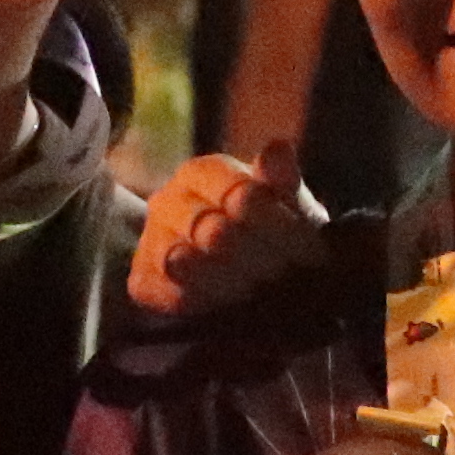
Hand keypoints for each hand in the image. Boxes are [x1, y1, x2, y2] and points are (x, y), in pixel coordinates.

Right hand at [130, 144, 319, 316]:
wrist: (236, 269)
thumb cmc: (269, 230)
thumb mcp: (287, 204)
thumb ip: (284, 179)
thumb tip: (278, 148)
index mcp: (201, 171)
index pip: (244, 197)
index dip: (285, 230)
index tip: (312, 255)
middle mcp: (168, 200)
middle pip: (218, 233)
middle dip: (263, 261)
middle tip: (286, 276)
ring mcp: (150, 239)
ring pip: (188, 263)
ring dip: (235, 283)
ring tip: (260, 290)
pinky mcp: (142, 281)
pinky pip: (171, 294)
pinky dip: (207, 303)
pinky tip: (230, 306)